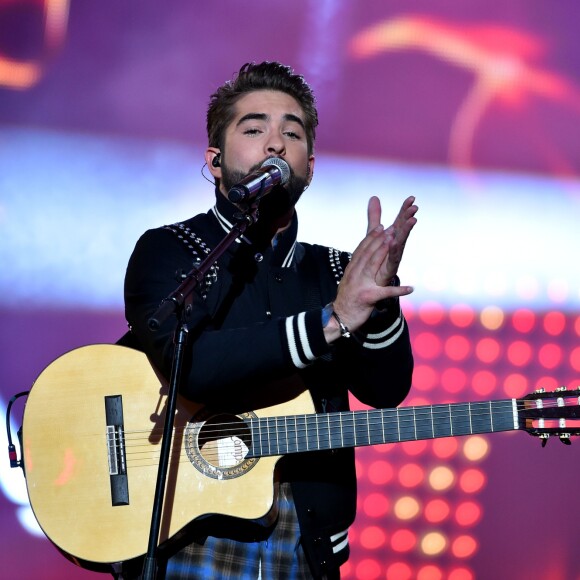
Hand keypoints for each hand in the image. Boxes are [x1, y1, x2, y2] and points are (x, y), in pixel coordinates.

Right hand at [328, 196, 417, 337]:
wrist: (339, 318)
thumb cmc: (347, 300)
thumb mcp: (351, 279)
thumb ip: (358, 266)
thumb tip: (364, 256)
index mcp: (352, 269)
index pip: (362, 249)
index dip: (372, 237)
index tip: (382, 226)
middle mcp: (355, 274)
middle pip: (368, 253)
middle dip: (380, 240)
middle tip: (391, 228)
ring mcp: (360, 285)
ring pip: (372, 265)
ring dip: (383, 253)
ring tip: (394, 242)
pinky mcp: (368, 298)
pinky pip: (385, 293)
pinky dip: (398, 291)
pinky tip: (410, 288)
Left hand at [367, 195, 417, 285]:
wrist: (370, 280)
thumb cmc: (375, 256)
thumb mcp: (373, 233)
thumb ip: (375, 216)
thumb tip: (374, 197)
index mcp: (392, 236)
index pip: (400, 220)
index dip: (405, 209)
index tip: (412, 198)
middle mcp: (396, 245)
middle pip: (402, 229)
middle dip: (408, 218)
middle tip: (415, 208)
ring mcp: (394, 256)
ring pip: (401, 242)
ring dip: (406, 231)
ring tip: (412, 220)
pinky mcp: (389, 268)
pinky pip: (392, 258)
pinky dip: (394, 249)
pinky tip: (394, 240)